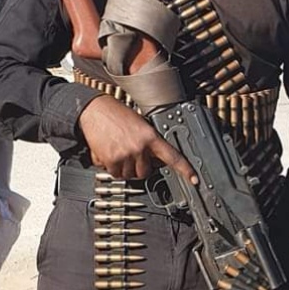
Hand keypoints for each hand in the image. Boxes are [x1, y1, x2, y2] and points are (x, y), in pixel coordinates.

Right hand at [77, 96, 196, 182]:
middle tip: (131, 155)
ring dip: (124, 168)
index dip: (185, 169)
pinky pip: (115, 174)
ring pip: (129, 175)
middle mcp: (140, 147)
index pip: (173, 156)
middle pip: (145, 173)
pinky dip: (111, 167)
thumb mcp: (139, 124)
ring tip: (118, 151)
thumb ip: (149, 142)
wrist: (94, 110)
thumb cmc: (115, 114)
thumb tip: (154, 158)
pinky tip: (108, 153)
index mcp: (150, 136)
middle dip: (139, 167)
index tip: (194, 179)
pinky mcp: (112, 160)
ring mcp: (126, 155)